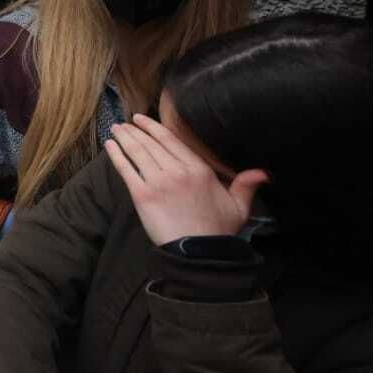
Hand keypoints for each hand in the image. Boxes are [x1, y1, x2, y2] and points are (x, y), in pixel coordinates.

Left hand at [106, 114, 268, 246]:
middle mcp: (177, 171)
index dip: (155, 128)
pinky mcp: (142, 195)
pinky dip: (116, 155)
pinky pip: (126, 169)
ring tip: (116, 129)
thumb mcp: (238, 207)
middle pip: (152, 143)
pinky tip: (110, 145)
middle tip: (125, 122)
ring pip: (138, 152)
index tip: (143, 119)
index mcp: (199, 169)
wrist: (198, 253)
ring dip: (125, 138)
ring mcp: (158, 181)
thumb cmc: (217, 231)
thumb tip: (262, 172)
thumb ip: (245, 186)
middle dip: (136, 130)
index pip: (172, 141)